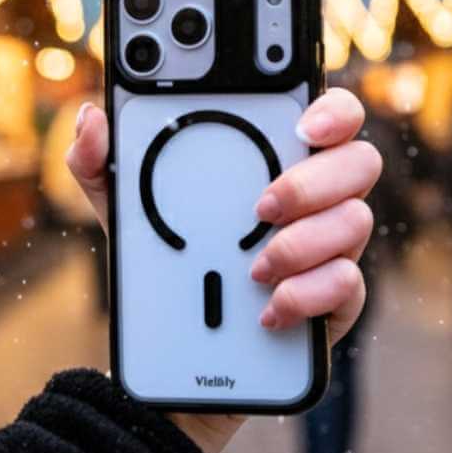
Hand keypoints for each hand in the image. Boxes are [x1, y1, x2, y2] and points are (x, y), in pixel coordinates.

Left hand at [66, 87, 379, 452]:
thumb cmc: (160, 253)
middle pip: (360, 161)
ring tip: (252, 269)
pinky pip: (347, 285)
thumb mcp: (120, 206)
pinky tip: (268, 308)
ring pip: (356, 222)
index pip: (329, 113)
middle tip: (261, 206)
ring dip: (301, 244)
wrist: (173, 343)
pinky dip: (306, 295)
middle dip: (312, 182)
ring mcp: (332, 248)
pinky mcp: (335, 301)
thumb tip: (92, 119)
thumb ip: (99, 161)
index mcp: (274, 157)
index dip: (332, 109)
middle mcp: (316, 197)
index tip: (302, 124)